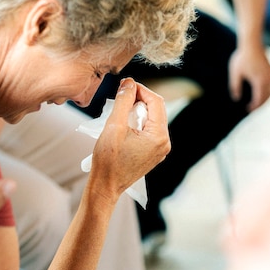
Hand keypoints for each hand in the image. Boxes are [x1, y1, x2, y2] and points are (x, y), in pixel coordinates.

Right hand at [89, 78, 169, 202]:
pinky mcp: (152, 152)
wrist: (105, 186)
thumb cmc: (108, 160)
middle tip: (122, 93)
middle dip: (140, 98)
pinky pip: (149, 129)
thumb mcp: (114, 126)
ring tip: (120, 107)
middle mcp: (164, 143)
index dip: (141, 89)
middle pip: (156, 109)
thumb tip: (128, 83)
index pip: (156, 101)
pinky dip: (138, 121)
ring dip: (137, 109)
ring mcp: (159, 149)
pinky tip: (124, 121)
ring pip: (152, 118)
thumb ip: (123, 101)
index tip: (125, 84)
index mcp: (159, 136)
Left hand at [228, 44, 269, 111]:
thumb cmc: (242, 58)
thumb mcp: (235, 73)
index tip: (248, 109)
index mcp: (260, 81)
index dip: (254, 106)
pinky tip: (263, 92)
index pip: (259, 99)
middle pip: (267, 97)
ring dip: (265, 98)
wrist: (251, 44)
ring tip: (257, 103)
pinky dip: (269, 91)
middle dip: (260, 104)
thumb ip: (235, 87)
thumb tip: (236, 98)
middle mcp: (269, 79)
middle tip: (252, 109)